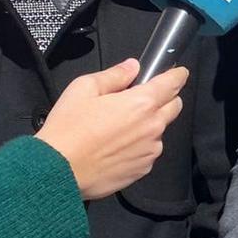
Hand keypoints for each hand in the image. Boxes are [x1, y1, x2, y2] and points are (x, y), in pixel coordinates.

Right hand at [34, 59, 187, 200]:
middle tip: (143, 98)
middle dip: (166, 99)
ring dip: (149, 125)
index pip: (172, 84)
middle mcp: (152, 127)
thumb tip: (132, 67)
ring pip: (160, 131)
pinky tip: (117, 147)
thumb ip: (114, 75)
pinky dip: (139, 146)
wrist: (59, 170)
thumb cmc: (69, 129)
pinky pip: (148, 152)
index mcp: (141, 103)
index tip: (179, 73)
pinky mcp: (142, 170)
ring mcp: (149, 151)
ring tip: (120, 128)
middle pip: (174, 107)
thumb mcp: (84, 88)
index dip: (177, 75)